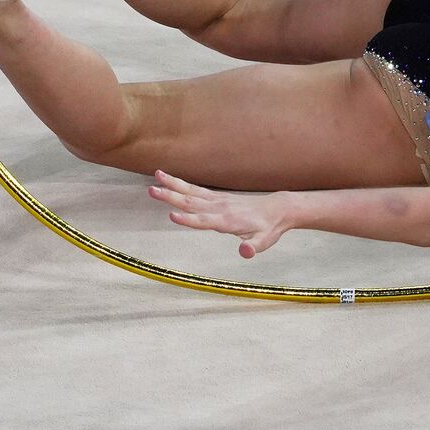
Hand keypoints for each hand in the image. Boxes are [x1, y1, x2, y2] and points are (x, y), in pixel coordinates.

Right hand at [147, 169, 288, 258]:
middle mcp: (220, 208)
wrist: (277, 210)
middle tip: (152, 191)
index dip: (189, 220)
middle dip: (171, 197)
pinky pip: (196, 189)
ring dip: (173, 185)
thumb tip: (245, 252)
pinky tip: (168, 179)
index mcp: (228, 221)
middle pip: (192, 202)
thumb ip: (254, 247)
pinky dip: (182, 184)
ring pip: (191, 192)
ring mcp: (218, 201)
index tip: (172, 216)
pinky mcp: (217, 197)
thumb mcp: (264, 241)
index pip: (205, 221)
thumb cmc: (268, 228)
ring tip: (156, 176)